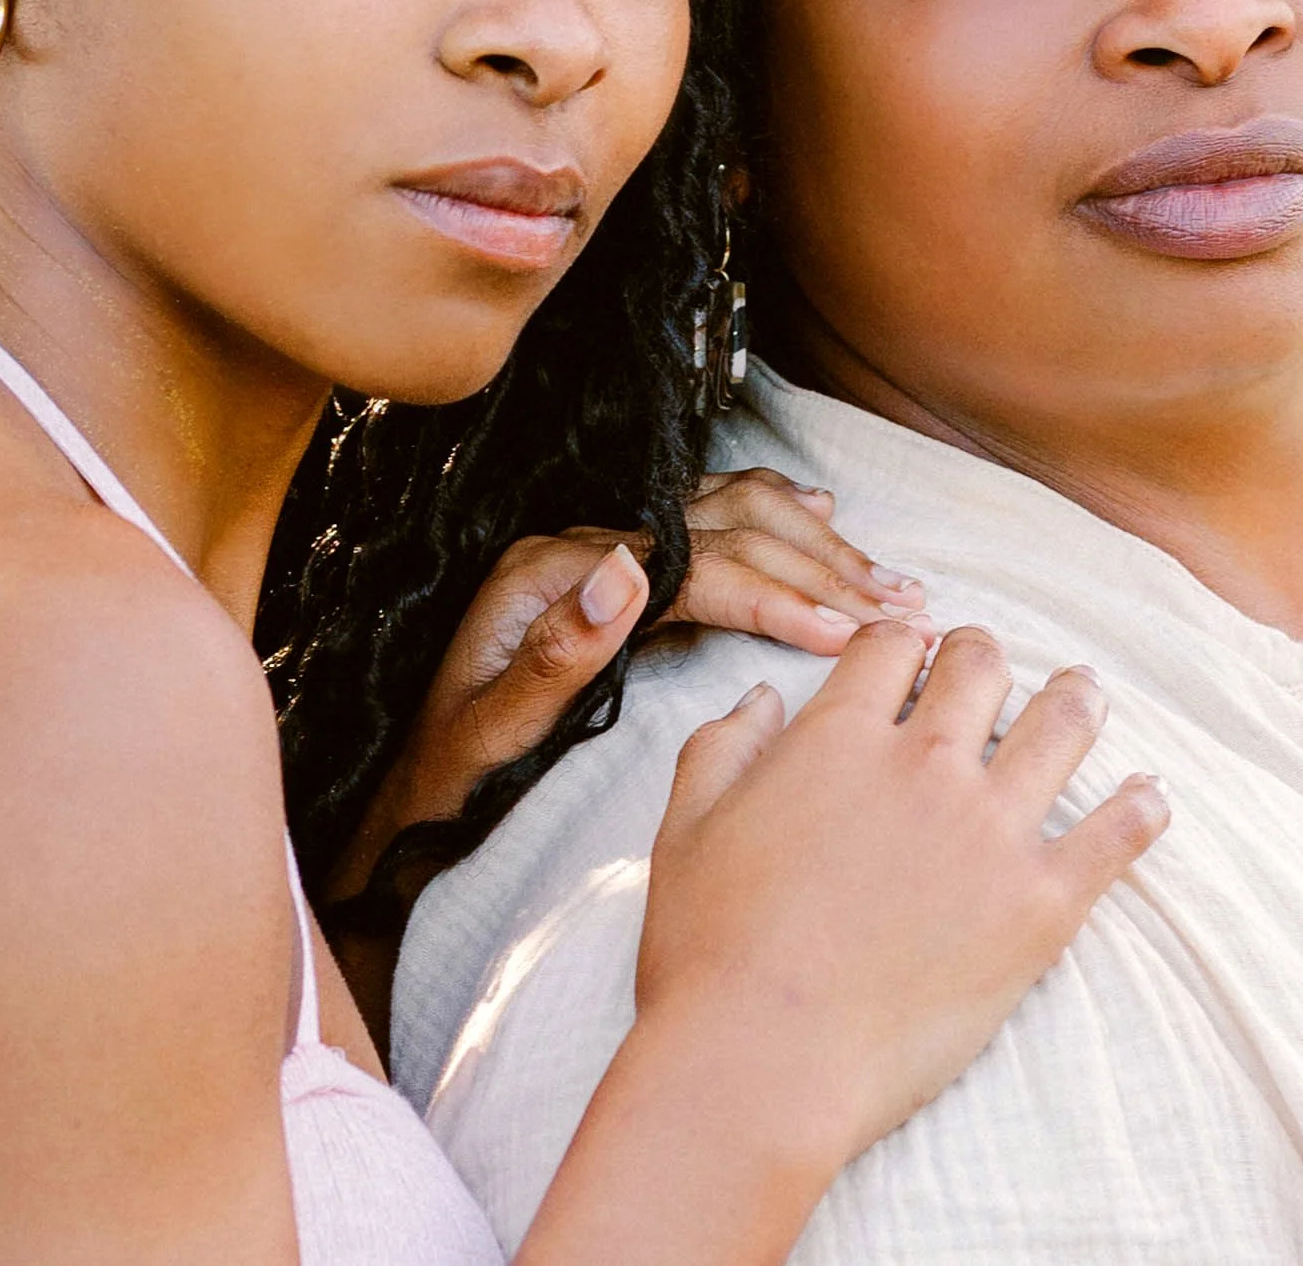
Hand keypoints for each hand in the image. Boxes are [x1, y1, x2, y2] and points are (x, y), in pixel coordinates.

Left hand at [331, 472, 925, 894]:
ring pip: (724, 512)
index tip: (848, 634)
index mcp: (552, 573)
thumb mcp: (489, 733)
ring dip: (811, 539)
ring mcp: (595, 548)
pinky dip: (773, 514)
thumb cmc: (446, 777)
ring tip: (883, 575)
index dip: (776, 595)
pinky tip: (819, 512)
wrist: (405, 792)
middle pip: (721, 527)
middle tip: (898, 604)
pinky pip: (707, 519)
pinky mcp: (609, 567)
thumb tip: (627, 567)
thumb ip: (556, 653)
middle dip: (818, 564)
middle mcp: (576, 544)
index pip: (692, 565)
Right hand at [635, 621, 1168, 1173]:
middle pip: (980, 668)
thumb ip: (724, 745)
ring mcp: (990, 832)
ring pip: (1059, 728)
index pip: (891, 647)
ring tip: (1086, 694)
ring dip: (1074, 701)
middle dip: (982, 658)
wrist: (763, 1062)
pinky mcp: (1038, 907)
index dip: (902, 642)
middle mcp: (925, 764)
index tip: (913, 653)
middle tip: (991, 668)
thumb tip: (765, 698)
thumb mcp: (686, 826)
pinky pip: (1111, 840)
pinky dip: (1137, 811)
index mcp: (840, 736)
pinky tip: (1151, 797)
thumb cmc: (711, 951)